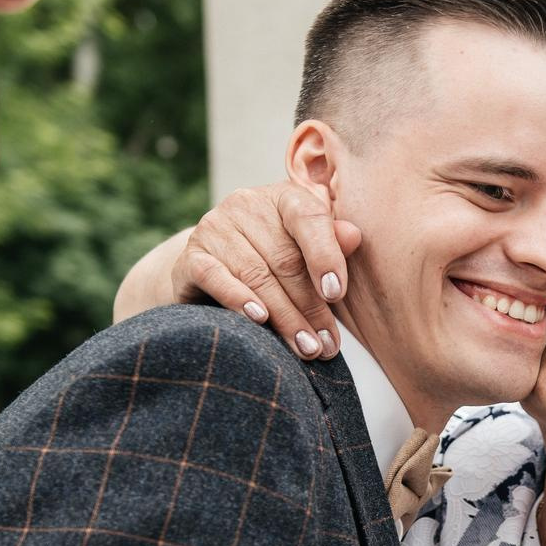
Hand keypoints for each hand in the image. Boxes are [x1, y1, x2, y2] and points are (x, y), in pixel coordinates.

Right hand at [169, 182, 360, 359]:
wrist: (213, 272)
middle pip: (285, 259)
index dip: (325, 256)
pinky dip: (238, 299)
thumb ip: (332, 245)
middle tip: (326, 344)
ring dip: (284, 316)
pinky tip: (259, 319)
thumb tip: (353, 236)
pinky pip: (215, 277)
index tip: (336, 294)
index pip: (309, 218)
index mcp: (284, 198)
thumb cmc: (277, 264)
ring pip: (256, 274)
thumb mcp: (309, 253)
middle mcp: (246, 204)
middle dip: (310, 306)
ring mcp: (214, 228)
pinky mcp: (191, 256)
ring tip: (305, 347)